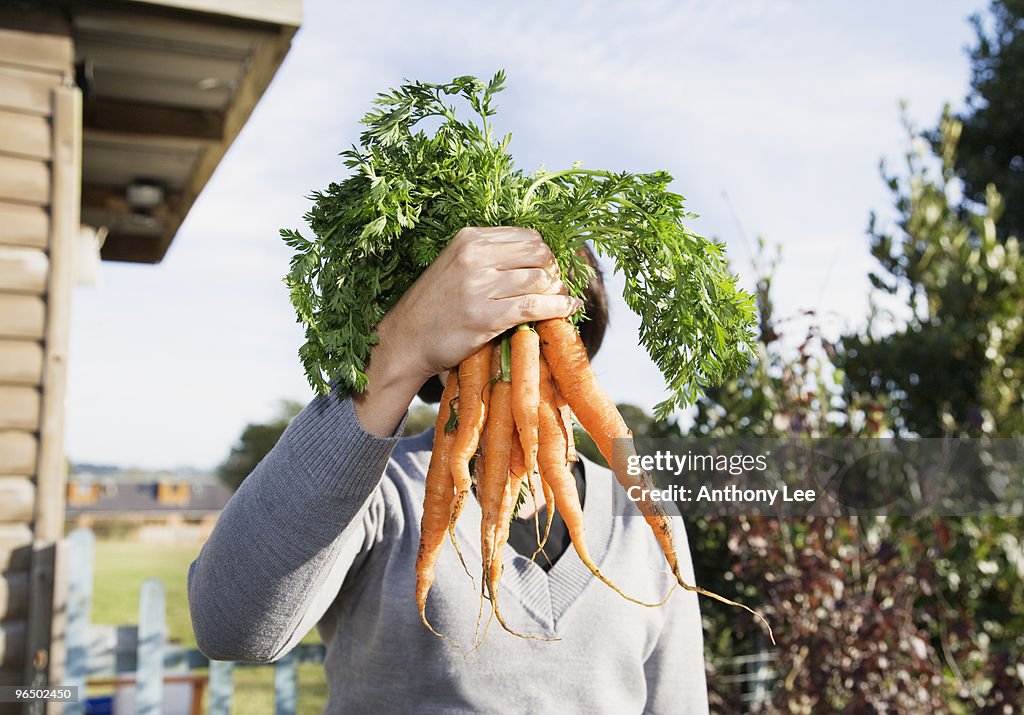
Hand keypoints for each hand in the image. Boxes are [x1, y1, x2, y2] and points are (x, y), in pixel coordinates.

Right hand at [353, 227, 579, 435]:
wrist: (405, 340)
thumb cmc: (434, 306)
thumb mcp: (455, 265)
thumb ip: (490, 256)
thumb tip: (539, 257)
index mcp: (470, 239)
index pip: (528, 236)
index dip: (546, 254)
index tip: (549, 270)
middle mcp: (475, 257)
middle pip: (539, 254)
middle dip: (554, 271)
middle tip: (556, 287)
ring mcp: (480, 286)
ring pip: (541, 279)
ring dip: (557, 291)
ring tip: (559, 301)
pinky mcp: (486, 316)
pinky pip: (535, 306)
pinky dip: (558, 308)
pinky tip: (567, 310)